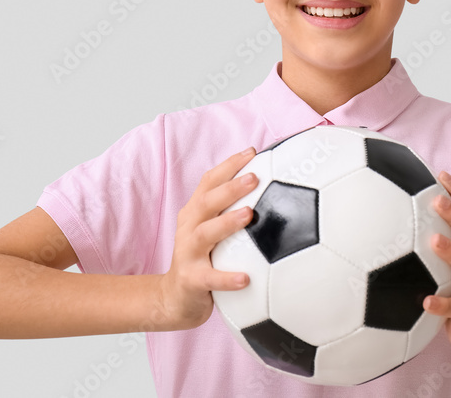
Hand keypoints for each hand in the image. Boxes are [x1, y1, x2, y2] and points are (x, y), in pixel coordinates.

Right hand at [156, 147, 258, 330]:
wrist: (175, 298)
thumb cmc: (203, 259)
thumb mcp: (213, 232)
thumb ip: (234, 212)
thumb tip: (275, 191)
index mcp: (195, 213)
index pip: (209, 181)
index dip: (229, 165)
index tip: (252, 152)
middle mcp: (189, 228)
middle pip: (207, 201)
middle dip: (230, 187)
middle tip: (255, 177)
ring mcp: (188, 253)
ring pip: (205, 234)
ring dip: (227, 222)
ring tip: (249, 214)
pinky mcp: (191, 280)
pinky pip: (210, 278)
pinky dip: (227, 277)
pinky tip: (246, 278)